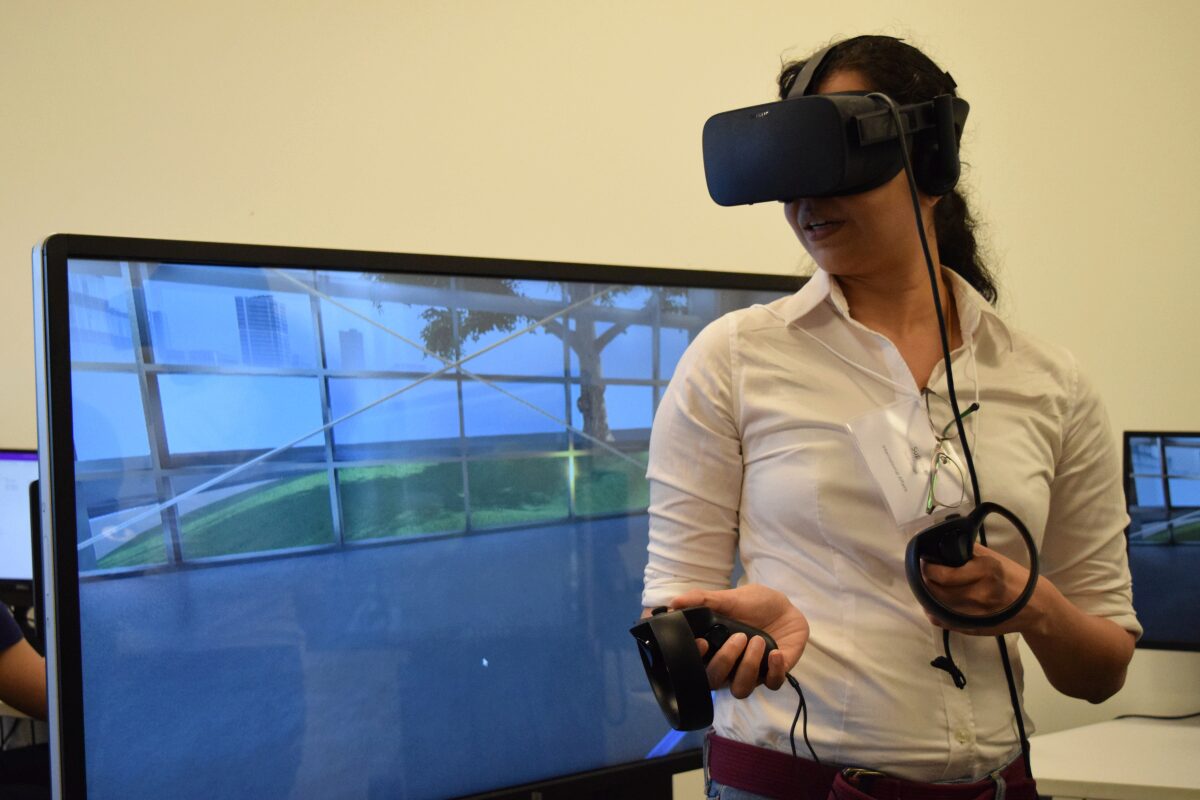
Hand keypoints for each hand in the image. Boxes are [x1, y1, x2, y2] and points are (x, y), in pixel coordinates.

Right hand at [667, 584, 808, 698]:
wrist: (785, 607)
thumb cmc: (754, 604)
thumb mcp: (729, 598)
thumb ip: (703, 600)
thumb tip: (674, 602)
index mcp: (713, 649)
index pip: (695, 666)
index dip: (694, 661)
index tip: (703, 642)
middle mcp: (729, 666)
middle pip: (715, 681)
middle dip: (725, 660)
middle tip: (739, 637)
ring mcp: (751, 673)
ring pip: (741, 689)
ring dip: (748, 667)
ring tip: (759, 641)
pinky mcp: (774, 674)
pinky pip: (772, 684)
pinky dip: (774, 670)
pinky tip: (775, 653)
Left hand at [921, 543, 1044, 635]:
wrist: (1036, 606)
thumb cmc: (1013, 578)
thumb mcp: (993, 558)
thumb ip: (968, 551)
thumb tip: (942, 544)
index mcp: (983, 572)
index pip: (943, 574)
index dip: (928, 568)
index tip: (925, 562)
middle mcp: (978, 594)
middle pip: (936, 591)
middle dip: (925, 581)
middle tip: (924, 574)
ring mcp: (975, 614)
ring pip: (937, 607)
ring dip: (927, 596)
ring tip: (928, 586)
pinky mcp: (974, 628)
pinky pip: (944, 622)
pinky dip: (933, 613)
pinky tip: (933, 604)